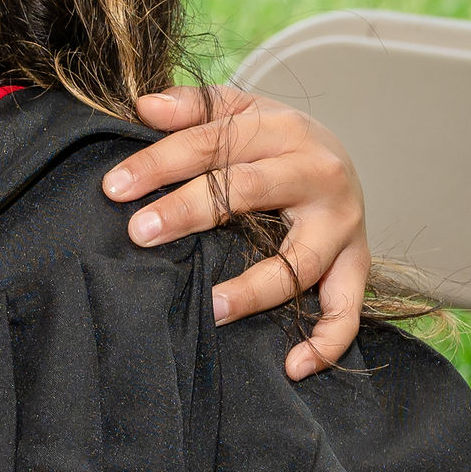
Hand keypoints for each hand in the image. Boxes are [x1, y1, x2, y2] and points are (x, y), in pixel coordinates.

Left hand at [107, 85, 369, 379]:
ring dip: (255, 289)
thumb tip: (145, 104)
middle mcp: (317, 173)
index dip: (159, 164)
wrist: (339, 162)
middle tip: (139, 233)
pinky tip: (292, 367)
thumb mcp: (239, 111)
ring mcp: (341, 223)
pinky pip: (348, 308)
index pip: (211, 144)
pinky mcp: (356, 261)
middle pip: (247, 191)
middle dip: (189, 211)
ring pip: (300, 260)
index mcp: (282, 130)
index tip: (114, 188)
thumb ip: (194, 106)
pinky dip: (326, 341)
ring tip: (210, 308)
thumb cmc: (273, 143)